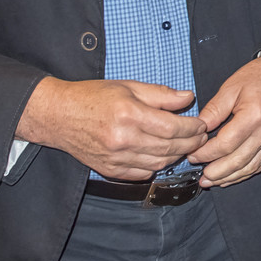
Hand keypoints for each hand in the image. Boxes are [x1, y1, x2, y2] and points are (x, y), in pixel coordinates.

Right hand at [16, 77, 205, 180]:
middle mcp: (123, 139)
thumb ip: (160, 94)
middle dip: (191, 143)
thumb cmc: (92, 97)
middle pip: (169, 148)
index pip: (172, 127)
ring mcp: (116, 158)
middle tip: (201, 137)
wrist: (58, 115)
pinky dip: (157, 167)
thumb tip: (188, 98)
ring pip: (159, 164)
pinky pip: (142, 174)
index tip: (201, 124)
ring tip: (186, 146)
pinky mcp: (110, 170)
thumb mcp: (128, 86)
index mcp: (129, 114)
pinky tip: (164, 157)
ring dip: (177, 157)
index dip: (192, 127)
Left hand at [191, 52, 260, 186]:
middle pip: (238, 160)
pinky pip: (258, 164)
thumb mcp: (231, 87)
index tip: (192, 154)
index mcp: (254, 115)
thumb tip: (199, 129)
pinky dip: (242, 174)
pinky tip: (228, 178)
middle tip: (200, 176)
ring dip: (228, 177)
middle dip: (216, 171)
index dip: (207, 153)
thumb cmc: (258, 77)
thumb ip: (214, 110)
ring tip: (210, 182)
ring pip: (249, 167)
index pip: (226, 143)